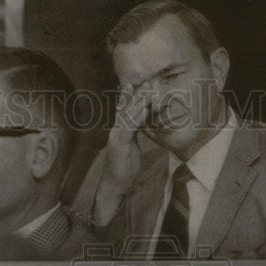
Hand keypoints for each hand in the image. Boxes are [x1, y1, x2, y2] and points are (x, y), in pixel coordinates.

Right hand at [93, 82, 150, 224]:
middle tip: (148, 81)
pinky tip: (145, 110)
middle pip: (126, 108)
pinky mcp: (118, 143)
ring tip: (149, 90)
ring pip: (128, 114)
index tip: (139, 84)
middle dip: (137, 93)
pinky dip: (138, 117)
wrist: (115, 184)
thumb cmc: (124, 168)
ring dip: (139, 101)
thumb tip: (140, 126)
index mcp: (120, 130)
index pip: (125, 110)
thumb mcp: (132, 148)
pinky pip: (129, 127)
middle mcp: (116, 130)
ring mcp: (116, 136)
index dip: (130, 96)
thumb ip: (134, 135)